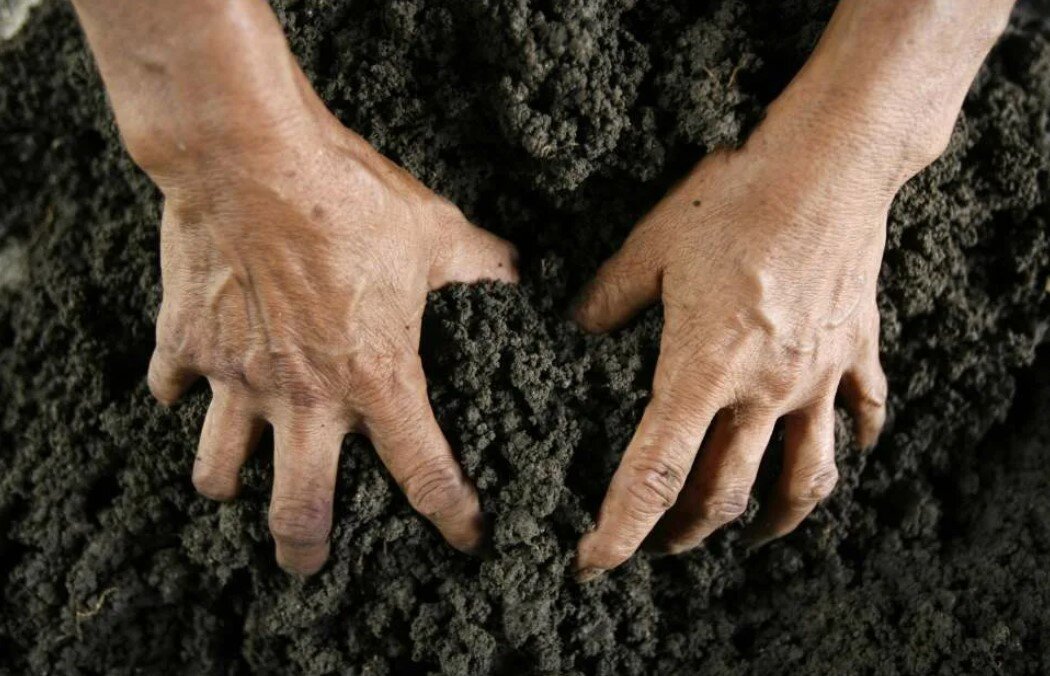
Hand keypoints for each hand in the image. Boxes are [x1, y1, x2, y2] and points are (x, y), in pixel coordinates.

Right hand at [145, 72, 516, 574]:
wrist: (249, 157)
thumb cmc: (347, 195)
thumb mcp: (431, 230)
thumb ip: (477, 263)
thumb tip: (514, 269)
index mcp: (375, 377)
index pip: (424, 471)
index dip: (452, 514)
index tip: (464, 538)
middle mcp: (304, 396)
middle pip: (299, 509)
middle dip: (305, 549)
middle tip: (309, 563)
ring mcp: (236, 377)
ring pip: (218, 470)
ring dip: (229, 485)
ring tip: (239, 485)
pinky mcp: (185, 345)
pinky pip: (169, 392)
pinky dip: (178, 398)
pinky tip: (189, 389)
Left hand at [571, 112, 896, 580]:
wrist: (826, 163)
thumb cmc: (733, 198)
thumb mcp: (650, 244)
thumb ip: (609, 296)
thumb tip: (580, 324)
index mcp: (702, 368)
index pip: (655, 472)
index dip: (621, 528)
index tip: (595, 563)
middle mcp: (763, 389)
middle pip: (726, 492)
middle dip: (688, 531)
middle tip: (664, 542)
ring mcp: (817, 376)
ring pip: (805, 478)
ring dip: (775, 520)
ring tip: (755, 537)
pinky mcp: (855, 351)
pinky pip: (864, 414)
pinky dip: (854, 444)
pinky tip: (847, 452)